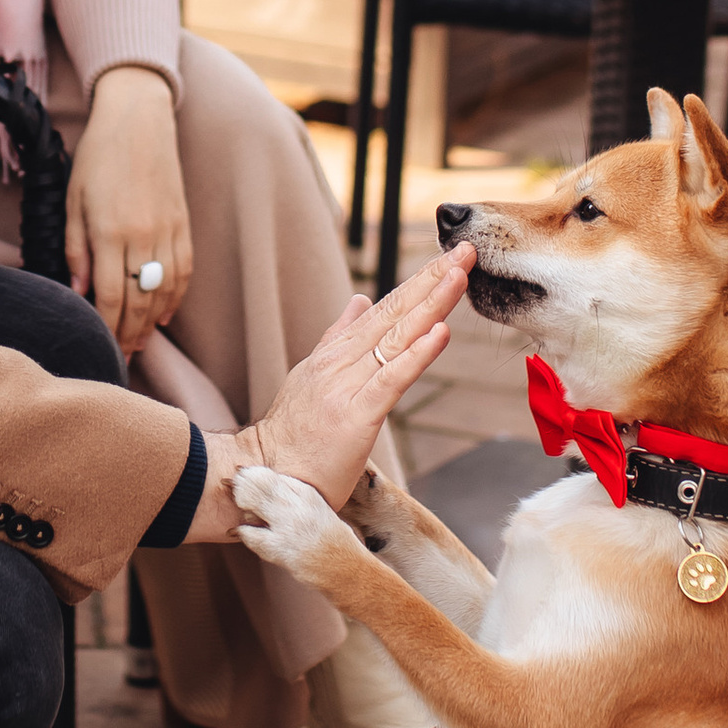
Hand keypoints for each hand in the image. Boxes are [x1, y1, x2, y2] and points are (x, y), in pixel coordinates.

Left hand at [67, 65, 193, 355]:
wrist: (139, 118)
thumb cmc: (98, 156)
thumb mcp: (73, 200)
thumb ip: (75, 247)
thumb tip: (77, 291)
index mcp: (110, 231)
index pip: (110, 296)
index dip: (108, 328)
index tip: (102, 347)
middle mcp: (142, 236)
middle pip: (139, 301)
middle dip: (129, 334)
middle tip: (121, 357)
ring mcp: (168, 231)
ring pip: (163, 291)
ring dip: (151, 322)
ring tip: (140, 343)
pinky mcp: (183, 223)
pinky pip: (183, 271)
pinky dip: (174, 297)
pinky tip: (162, 314)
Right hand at [186, 247, 473, 538]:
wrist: (264, 477)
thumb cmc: (291, 438)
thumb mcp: (310, 378)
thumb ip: (336, 338)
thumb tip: (359, 300)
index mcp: (332, 354)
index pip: (383, 310)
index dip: (417, 283)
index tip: (447, 260)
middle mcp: (339, 363)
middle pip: (392, 313)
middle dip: (431, 280)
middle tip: (463, 250)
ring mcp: (345, 387)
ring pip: (395, 338)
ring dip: (431, 305)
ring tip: (458, 276)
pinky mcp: (355, 417)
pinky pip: (391, 381)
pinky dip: (417, 355)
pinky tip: (440, 333)